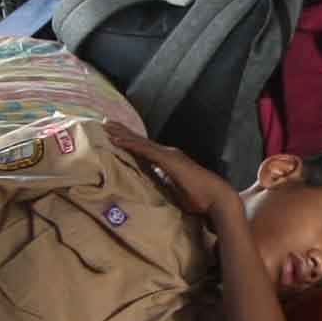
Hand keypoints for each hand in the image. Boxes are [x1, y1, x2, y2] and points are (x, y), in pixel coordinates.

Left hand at [104, 123, 237, 222]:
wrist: (216, 198)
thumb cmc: (199, 199)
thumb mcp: (176, 192)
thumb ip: (164, 186)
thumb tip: (154, 189)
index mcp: (168, 161)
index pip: (145, 149)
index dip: (130, 140)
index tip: (115, 135)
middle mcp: (167, 154)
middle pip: (140, 141)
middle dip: (122, 131)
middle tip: (105, 122)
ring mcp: (168, 155)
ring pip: (140, 142)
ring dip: (122, 134)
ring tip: (106, 125)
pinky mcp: (168, 160)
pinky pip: (144, 150)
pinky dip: (130, 144)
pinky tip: (116, 140)